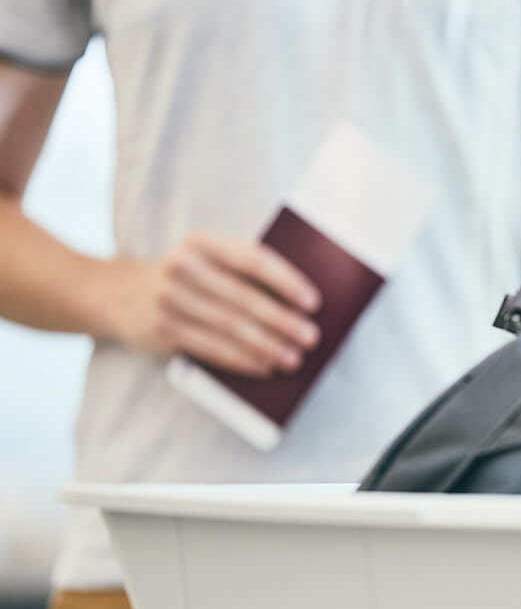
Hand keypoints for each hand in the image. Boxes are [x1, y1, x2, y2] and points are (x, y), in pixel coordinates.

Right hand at [106, 232, 321, 377]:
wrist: (119, 294)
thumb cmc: (188, 277)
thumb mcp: (207, 260)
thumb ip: (244, 271)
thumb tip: (300, 303)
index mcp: (203, 241)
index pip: (253, 259)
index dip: (286, 281)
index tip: (314, 302)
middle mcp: (183, 266)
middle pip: (244, 298)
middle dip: (283, 321)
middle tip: (311, 337)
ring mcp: (169, 298)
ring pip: (229, 327)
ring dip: (266, 345)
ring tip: (293, 358)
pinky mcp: (162, 329)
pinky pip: (210, 347)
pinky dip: (241, 359)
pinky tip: (264, 367)